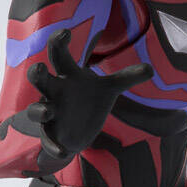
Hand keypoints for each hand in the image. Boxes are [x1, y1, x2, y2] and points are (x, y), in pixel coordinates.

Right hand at [26, 29, 150, 159]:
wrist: (78, 129)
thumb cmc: (90, 100)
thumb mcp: (109, 89)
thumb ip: (127, 77)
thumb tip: (151, 69)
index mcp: (68, 76)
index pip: (59, 55)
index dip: (58, 42)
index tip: (66, 33)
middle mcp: (54, 92)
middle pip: (39, 79)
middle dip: (36, 73)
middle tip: (39, 68)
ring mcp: (49, 113)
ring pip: (35, 110)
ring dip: (39, 110)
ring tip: (47, 111)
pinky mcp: (50, 134)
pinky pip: (47, 140)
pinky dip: (53, 147)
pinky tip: (63, 152)